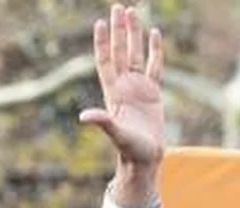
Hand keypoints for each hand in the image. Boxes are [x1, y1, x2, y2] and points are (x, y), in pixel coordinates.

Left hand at [80, 4, 164, 207]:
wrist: (144, 159)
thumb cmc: (130, 150)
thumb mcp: (116, 134)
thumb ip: (103, 122)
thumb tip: (84, 117)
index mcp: (114, 93)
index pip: (106, 61)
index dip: (103, 43)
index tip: (100, 23)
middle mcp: (124, 87)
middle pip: (121, 52)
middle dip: (119, 30)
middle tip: (118, 7)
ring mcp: (139, 88)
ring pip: (137, 54)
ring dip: (134, 34)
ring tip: (133, 11)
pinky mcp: (154, 92)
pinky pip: (155, 65)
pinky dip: (155, 49)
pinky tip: (154, 33)